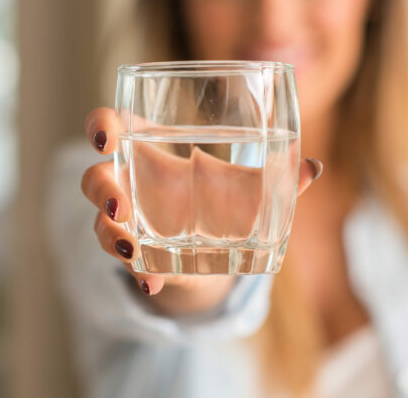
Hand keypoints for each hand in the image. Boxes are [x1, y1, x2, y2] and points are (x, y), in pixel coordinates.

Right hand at [81, 107, 321, 315]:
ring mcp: (127, 220)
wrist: (212, 248)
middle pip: (94, 177)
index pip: (110, 124)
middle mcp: (129, 181)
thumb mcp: (246, 187)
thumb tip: (312, 167)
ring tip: (132, 249)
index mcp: (147, 145)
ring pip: (101, 222)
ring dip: (110, 234)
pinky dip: (139, 271)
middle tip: (120, 204)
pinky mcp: (134, 253)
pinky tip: (155, 282)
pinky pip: (125, 260)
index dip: (99, 125)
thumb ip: (275, 177)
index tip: (105, 136)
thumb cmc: (222, 199)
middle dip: (101, 189)